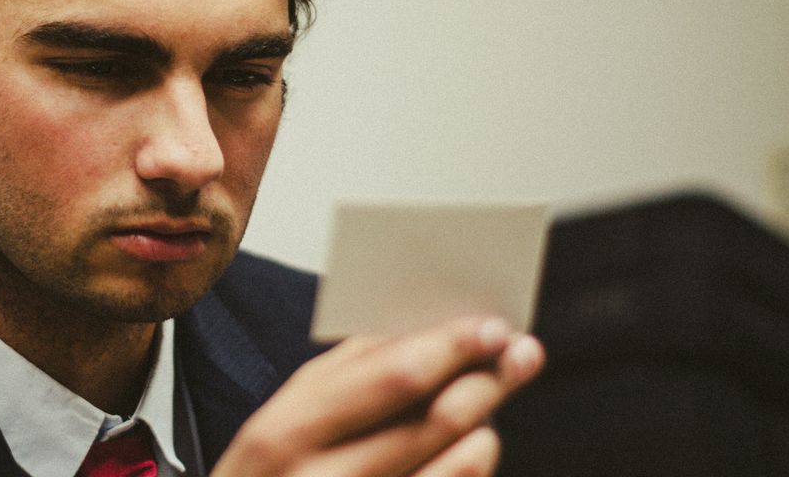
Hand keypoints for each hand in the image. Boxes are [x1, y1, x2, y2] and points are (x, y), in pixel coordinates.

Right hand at [212, 316, 544, 476]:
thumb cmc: (267, 476)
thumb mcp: (282, 414)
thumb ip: (347, 370)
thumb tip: (427, 332)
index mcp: (287, 431)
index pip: (393, 377)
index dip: (452, 346)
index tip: (493, 326)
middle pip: (437, 420)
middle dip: (489, 379)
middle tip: (522, 354)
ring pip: (459, 463)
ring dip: (487, 423)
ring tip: (488, 402)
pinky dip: (475, 463)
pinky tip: (476, 444)